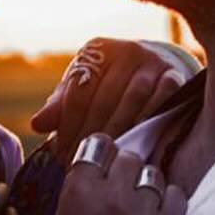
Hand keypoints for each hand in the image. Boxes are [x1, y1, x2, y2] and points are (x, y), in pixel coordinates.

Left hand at [32, 38, 193, 160]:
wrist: (155, 71)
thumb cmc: (110, 84)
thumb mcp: (84, 89)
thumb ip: (61, 106)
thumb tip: (38, 124)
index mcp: (97, 51)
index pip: (78, 91)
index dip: (68, 126)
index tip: (62, 154)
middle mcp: (127, 51)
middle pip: (105, 98)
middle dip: (91, 135)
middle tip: (82, 163)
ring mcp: (153, 62)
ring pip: (133, 101)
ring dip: (118, 133)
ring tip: (105, 160)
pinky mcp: (176, 76)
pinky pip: (161, 103)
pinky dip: (148, 126)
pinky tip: (136, 148)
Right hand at [53, 135, 187, 214]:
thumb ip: (74, 193)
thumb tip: (84, 171)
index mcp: (80, 190)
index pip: (98, 146)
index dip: (102, 154)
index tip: (103, 163)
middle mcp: (112, 193)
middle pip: (128, 158)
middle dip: (126, 170)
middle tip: (121, 188)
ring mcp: (143, 208)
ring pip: (152, 174)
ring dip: (148, 185)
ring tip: (140, 205)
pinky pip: (175, 194)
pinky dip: (169, 202)